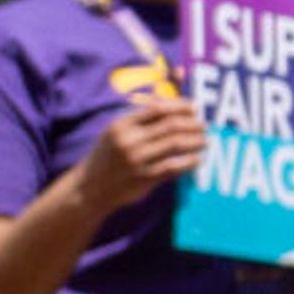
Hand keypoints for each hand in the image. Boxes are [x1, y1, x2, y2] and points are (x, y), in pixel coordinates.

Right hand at [74, 97, 208, 213]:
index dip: (179, 107)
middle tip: (204, 126)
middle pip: (170, 125)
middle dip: (192, 124)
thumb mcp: (115, 133)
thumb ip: (138, 120)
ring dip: (195, 141)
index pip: (157, 109)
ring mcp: (137, 159)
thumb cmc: (108, 156)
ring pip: (175, 144)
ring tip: (205, 141)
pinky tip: (198, 159)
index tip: (194, 108)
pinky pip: (174, 167)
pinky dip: (189, 162)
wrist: (89, 187)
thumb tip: (170, 106)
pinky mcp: (144, 178)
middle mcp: (128, 140)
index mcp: (121, 125)